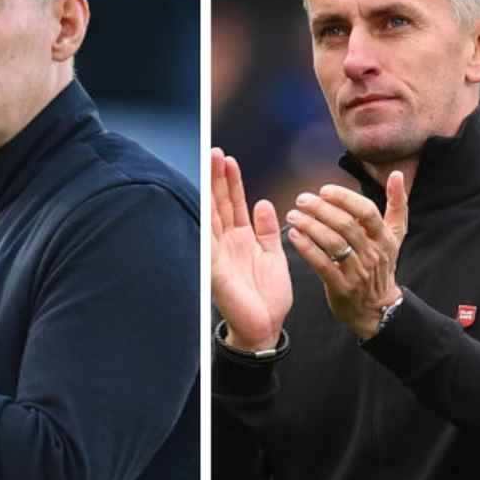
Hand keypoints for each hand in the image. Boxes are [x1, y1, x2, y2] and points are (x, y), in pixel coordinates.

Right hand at [210, 148, 291, 350]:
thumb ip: (267, 231)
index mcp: (242, 240)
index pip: (233, 204)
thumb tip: (264, 203)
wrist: (263, 328)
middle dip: (218, 177)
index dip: (231, 181)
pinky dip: (207, 222)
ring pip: (213, 215)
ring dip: (211, 190)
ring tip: (211, 163)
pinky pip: (210, 243)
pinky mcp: (216, 270)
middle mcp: (227, 244)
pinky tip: (206, 201)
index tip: (229, 158)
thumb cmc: (267, 297)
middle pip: (220, 204)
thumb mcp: (273, 256)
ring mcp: (219, 255)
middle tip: (216, 151)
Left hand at [285, 171, 408, 338]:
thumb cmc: (382, 265)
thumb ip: (397, 204)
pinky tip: (294, 236)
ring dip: (311, 227)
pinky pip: (322, 265)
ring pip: (333, 244)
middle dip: (321, 210)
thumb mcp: (395, 235)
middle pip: (346, 225)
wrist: (378, 308)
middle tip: (302, 200)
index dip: (345, 199)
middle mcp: (373, 253)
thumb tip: (397, 175)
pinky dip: (307, 249)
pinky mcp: (341, 287)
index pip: (367, 212)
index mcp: (384, 238)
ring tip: (294, 215)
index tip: (325, 190)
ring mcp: (358, 271)